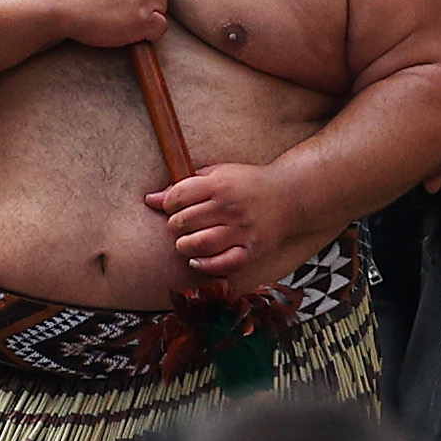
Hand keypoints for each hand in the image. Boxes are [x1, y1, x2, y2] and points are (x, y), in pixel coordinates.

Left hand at [146, 160, 300, 286]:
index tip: (173, 208)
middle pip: (183, 222)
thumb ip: (185, 186)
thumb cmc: (248, 184)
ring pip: (197, 244)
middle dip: (175, 226)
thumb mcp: (218, 174)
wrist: (290, 195)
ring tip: (187, 243)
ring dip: (184, 246)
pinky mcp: (251, 249)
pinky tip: (198, 260)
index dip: (168, 205)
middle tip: (180, 227)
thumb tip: (150, 199)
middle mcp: (229, 207)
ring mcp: (241, 230)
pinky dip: (204, 265)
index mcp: (219, 184)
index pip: (177, 197)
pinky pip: (221, 263)